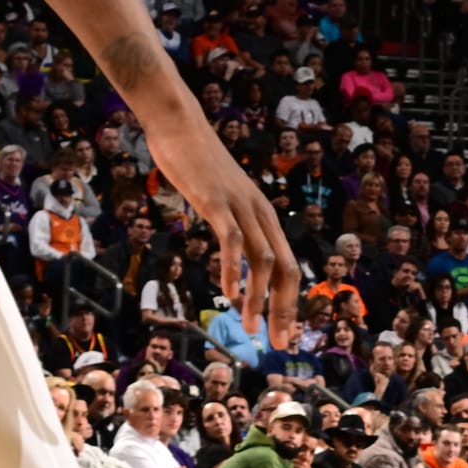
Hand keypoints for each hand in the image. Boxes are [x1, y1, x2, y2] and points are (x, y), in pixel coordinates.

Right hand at [144, 117, 298, 341]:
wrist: (178, 123)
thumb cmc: (197, 163)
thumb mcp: (222, 200)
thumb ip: (231, 225)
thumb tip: (231, 255)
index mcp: (265, 217)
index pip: (288, 267)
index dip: (289, 303)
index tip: (284, 333)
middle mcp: (261, 213)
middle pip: (286, 269)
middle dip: (285, 311)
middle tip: (280, 344)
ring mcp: (241, 207)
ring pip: (263, 261)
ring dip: (259, 299)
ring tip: (251, 329)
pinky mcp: (217, 201)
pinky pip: (233, 241)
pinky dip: (234, 271)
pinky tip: (229, 295)